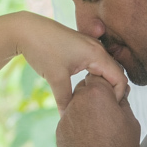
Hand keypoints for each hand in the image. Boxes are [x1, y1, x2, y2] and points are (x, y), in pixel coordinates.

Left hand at [13, 13, 127, 109]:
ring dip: (102, 84)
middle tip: (101, 108)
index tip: (107, 109)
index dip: (118, 96)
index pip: (120, 79)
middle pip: (115, 74)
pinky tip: (84, 87)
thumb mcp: (55, 78)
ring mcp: (90, 46)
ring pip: (105, 69)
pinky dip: (94, 76)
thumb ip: (65, 99)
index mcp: (96, 54)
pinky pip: (96, 64)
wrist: (26, 30)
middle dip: (112, 91)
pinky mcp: (81, 47)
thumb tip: (67, 117)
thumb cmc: (42, 49)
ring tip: (93, 100)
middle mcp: (97, 48)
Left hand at [56, 74, 140, 146]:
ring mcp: (66, 117)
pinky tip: (87, 137)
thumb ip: (123, 102)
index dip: (107, 85)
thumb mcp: (130, 121)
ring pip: (74, 105)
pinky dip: (76, 126)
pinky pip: (68, 122)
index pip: (98, 76)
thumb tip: (120, 94)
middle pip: (83, 88)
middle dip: (93, 95)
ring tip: (97, 127)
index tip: (112, 93)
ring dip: (83, 110)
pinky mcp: (59, 132)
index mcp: (97, 93)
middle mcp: (77, 101)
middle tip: (105, 110)